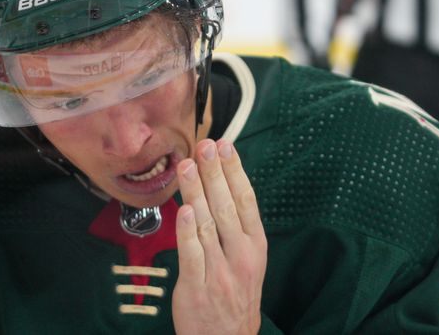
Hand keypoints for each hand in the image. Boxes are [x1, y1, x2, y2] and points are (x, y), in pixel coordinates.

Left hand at [172, 139, 266, 333]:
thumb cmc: (234, 293)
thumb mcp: (246, 259)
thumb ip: (233, 225)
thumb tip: (218, 182)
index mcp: (254, 244)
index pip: (246, 200)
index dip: (235, 170)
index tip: (224, 145)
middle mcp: (241, 254)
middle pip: (227, 206)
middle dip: (215, 173)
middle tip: (205, 145)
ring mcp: (221, 271)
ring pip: (207, 224)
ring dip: (197, 192)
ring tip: (188, 165)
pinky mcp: (198, 286)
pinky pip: (192, 254)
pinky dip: (188, 231)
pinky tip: (184, 210)